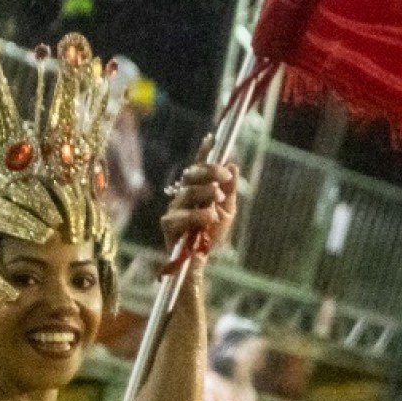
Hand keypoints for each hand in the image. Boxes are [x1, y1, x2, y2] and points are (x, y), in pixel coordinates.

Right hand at [160, 141, 237, 259]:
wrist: (201, 261)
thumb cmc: (211, 236)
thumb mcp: (227, 212)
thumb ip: (229, 191)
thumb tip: (233, 166)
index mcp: (196, 190)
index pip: (198, 168)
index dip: (203, 153)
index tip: (212, 139)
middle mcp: (182, 196)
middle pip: (191, 174)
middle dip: (208, 171)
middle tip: (224, 175)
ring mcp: (173, 209)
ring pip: (188, 192)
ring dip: (206, 192)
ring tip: (218, 197)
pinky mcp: (168, 224)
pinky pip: (183, 215)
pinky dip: (199, 214)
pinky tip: (210, 216)